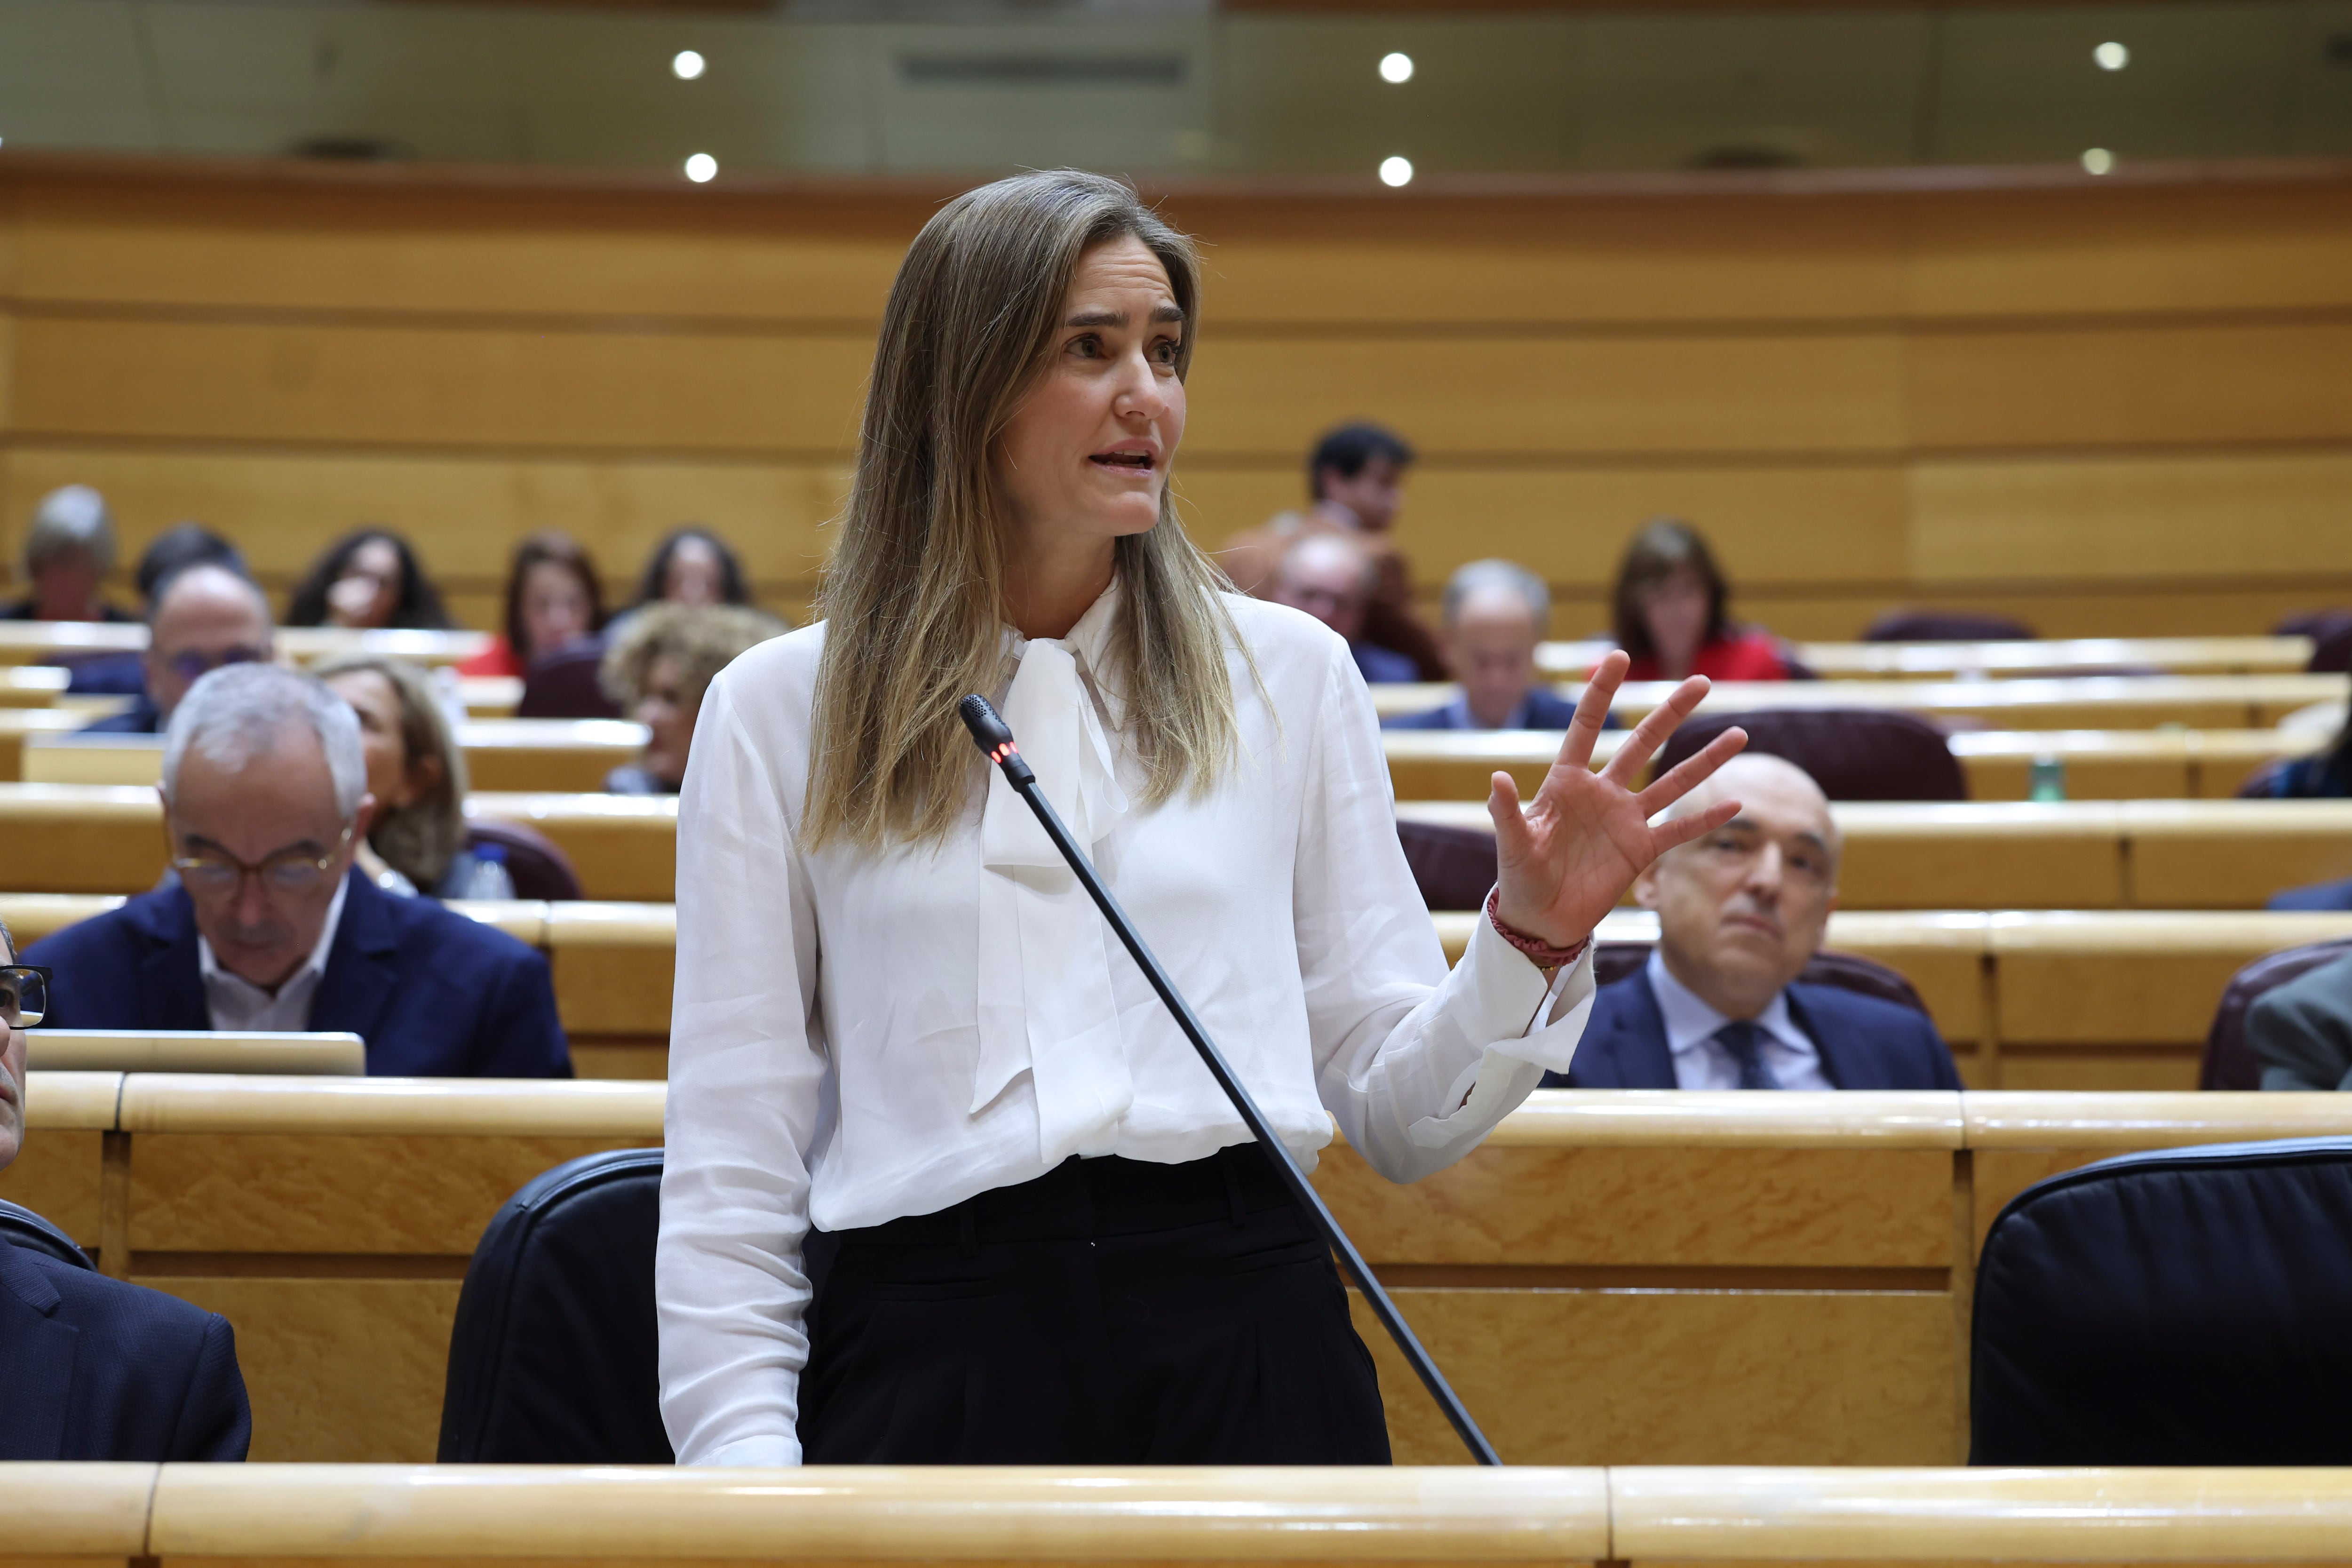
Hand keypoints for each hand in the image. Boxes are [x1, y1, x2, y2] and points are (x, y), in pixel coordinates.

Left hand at [1487, 650, 1746, 951]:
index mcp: (1566, 783)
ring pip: (1673, 782)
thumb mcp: (1512, 843)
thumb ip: (1507, 811)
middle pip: (1642, 744)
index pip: (1586, 727)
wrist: (1540, 919)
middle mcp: (1602, 794)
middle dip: (1671, 713)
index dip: (1601, 693)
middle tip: (1701, 682)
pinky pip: (1680, 831)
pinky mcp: (1641, 851)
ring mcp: (1626, 821)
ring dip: (1705, 760)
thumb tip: (1497, 778)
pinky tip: (1736, 803)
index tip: (1618, 657)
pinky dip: (1707, 819)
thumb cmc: (1520, 878)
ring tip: (1739, 733)